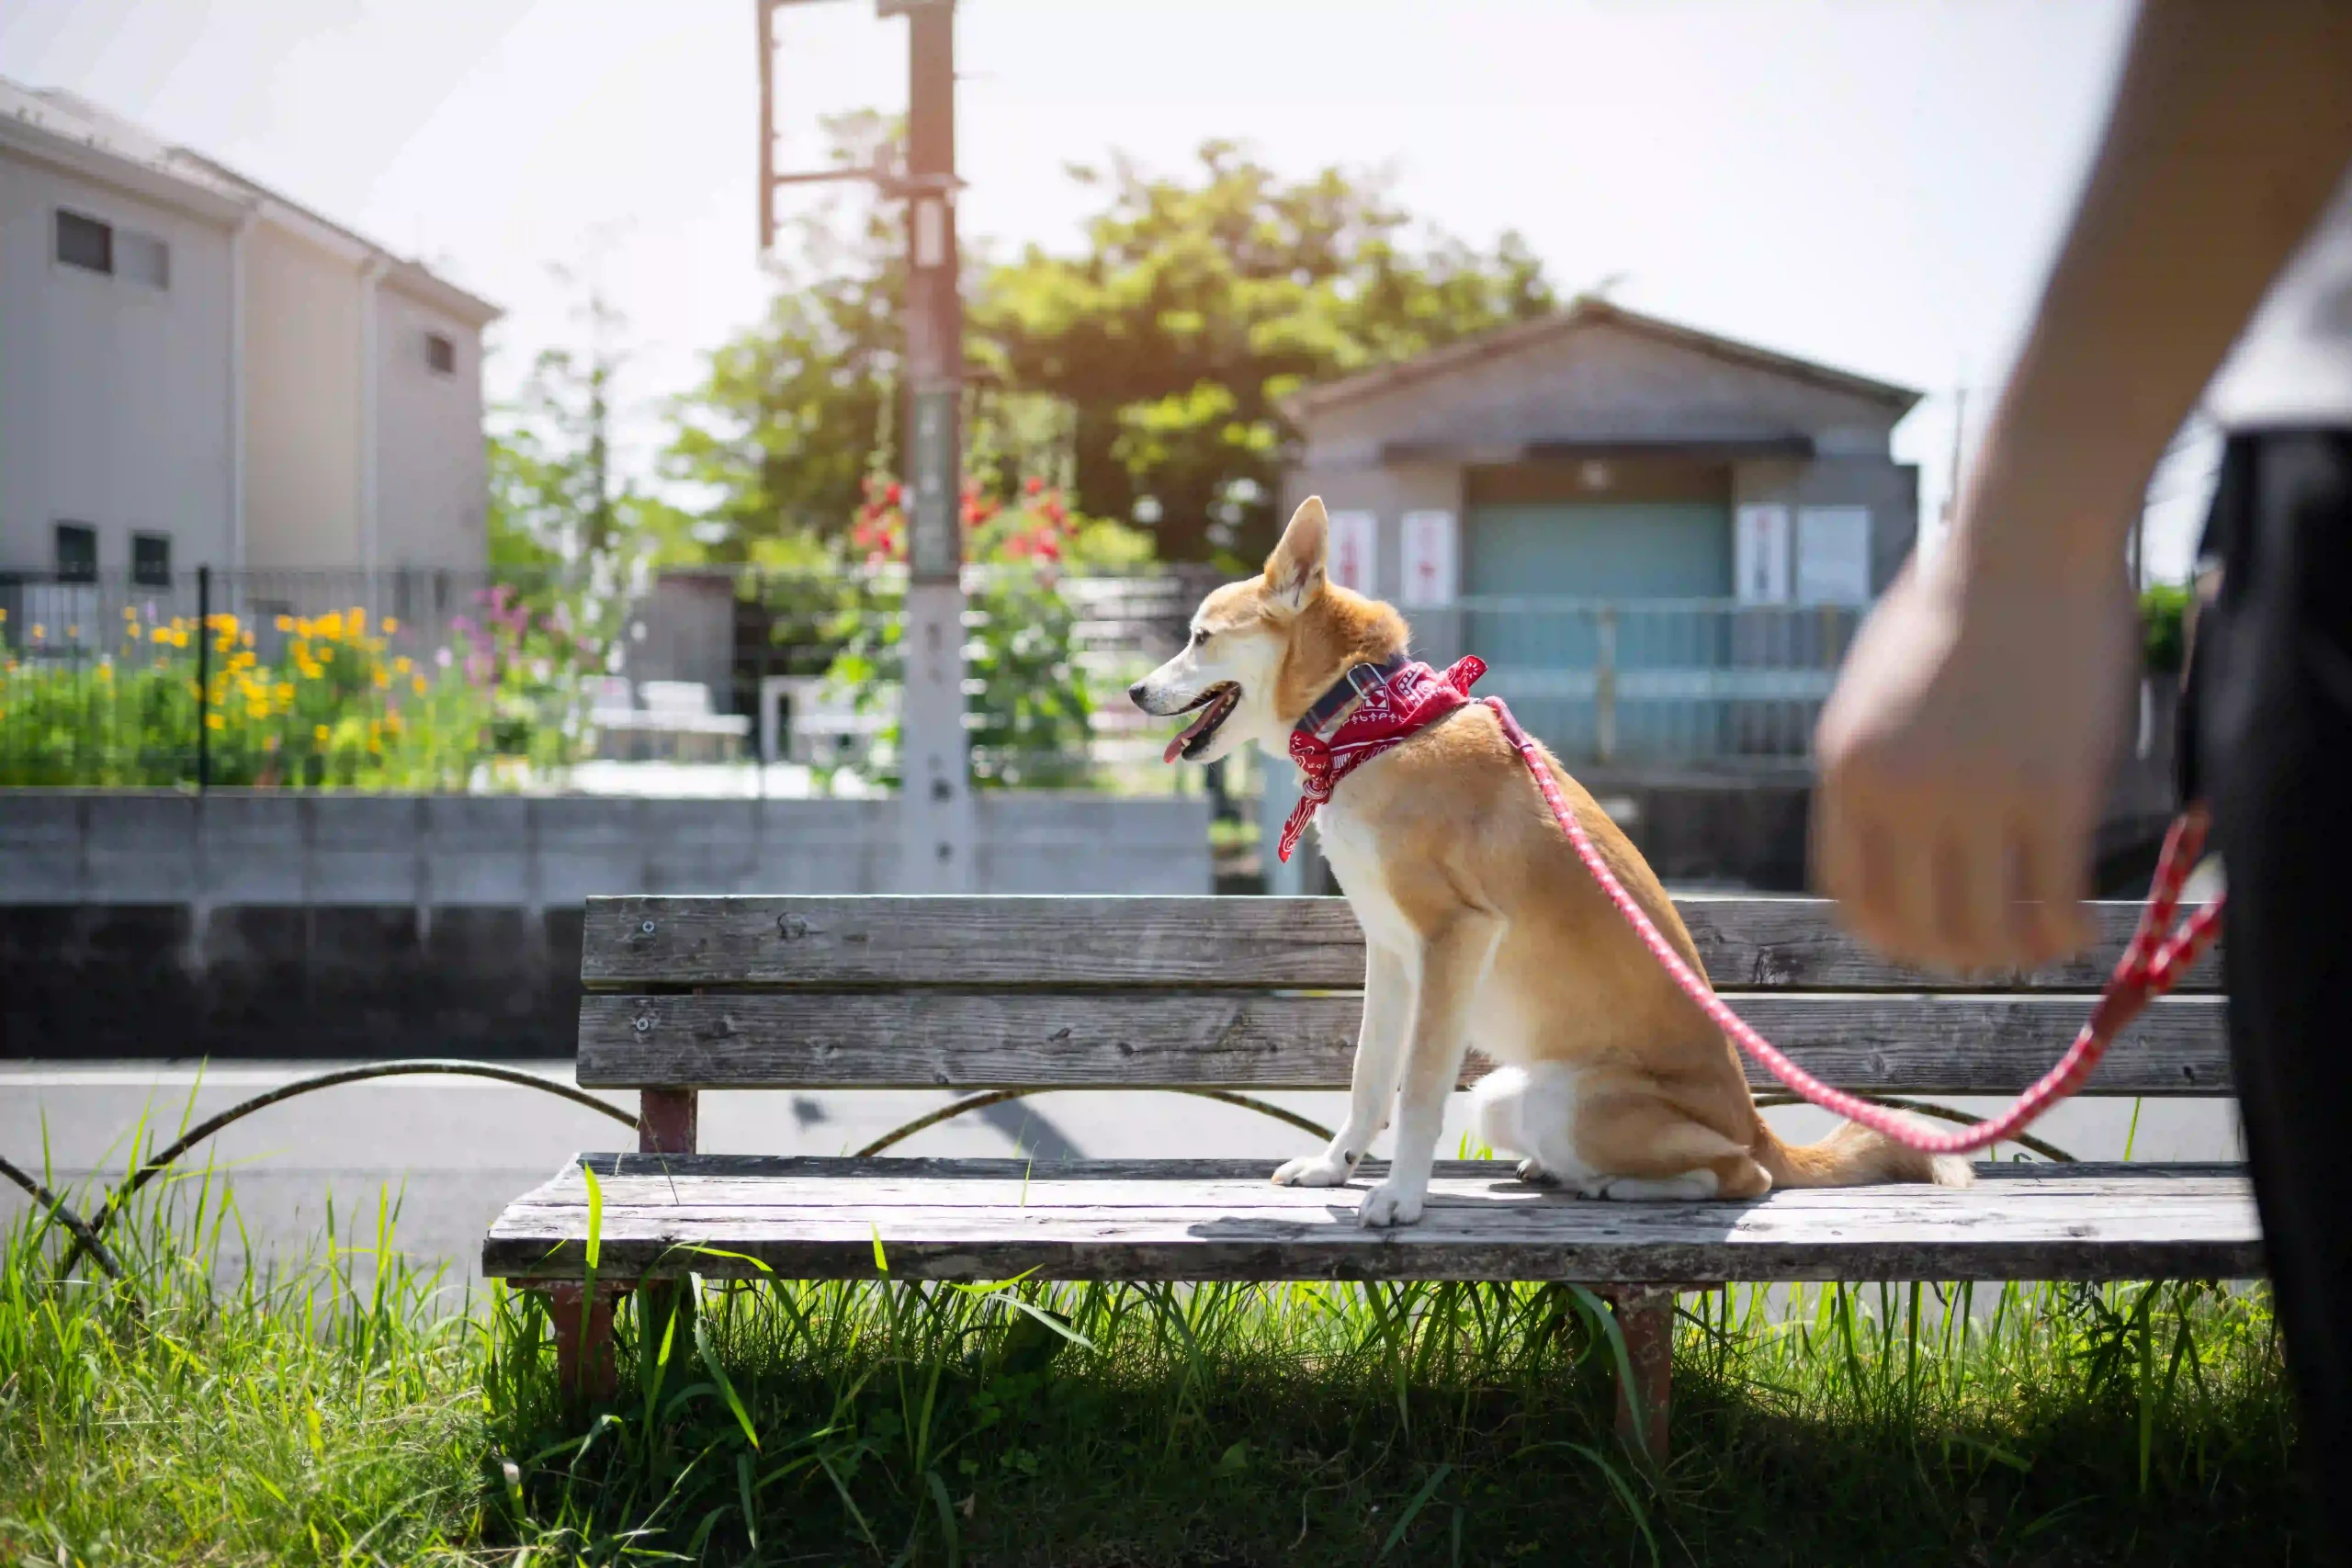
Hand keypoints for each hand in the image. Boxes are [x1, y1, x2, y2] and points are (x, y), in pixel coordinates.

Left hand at [1813, 543, 2138, 972]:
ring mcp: (1974, 796)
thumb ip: (1880, 767)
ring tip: (2039, 940)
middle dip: (1955, 953)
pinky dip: (2066, 932)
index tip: (1924, 939)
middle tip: (1993, 946)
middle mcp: (1899, 794)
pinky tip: (2079, 928)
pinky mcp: (2051, 791)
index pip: (1853, 898)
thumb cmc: (1955, 605)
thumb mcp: (1878, 692)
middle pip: (1917, 929)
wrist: (2021, 541)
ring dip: (2013, 952)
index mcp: (1847, 770)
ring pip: (1985, 930)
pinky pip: (2054, 899)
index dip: (1891, 936)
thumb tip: (1898, 844)